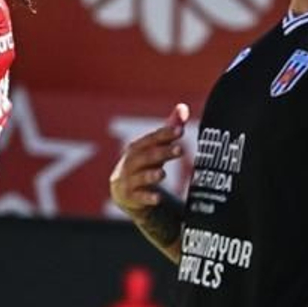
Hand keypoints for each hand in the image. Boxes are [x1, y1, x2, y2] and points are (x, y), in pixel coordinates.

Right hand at [110, 101, 189, 218]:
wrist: (124, 192)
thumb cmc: (144, 164)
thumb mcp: (154, 147)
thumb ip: (168, 128)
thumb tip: (183, 107)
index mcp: (136, 148)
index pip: (151, 139)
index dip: (164, 134)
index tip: (180, 131)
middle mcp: (130, 163)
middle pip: (146, 156)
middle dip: (162, 152)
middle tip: (180, 150)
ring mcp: (128, 180)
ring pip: (140, 177)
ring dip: (151, 175)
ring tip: (162, 174)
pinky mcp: (131, 197)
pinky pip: (139, 197)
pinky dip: (147, 197)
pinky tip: (158, 199)